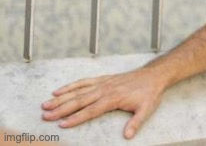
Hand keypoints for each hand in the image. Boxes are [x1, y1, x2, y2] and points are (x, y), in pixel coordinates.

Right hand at [41, 67, 166, 139]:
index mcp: (113, 98)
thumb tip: (127, 136)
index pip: (91, 110)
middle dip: (61, 109)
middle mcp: (105, 89)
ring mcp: (102, 83)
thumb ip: (136, 122)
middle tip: (46, 116)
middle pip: (79, 100)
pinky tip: (58, 91)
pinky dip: (70, 86)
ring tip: (46, 105)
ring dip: (61, 98)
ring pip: (78, 91)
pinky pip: (84, 82)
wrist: (153, 75)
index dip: (76, 118)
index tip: (62, 124)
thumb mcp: (147, 109)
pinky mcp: (103, 79)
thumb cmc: (149, 93)